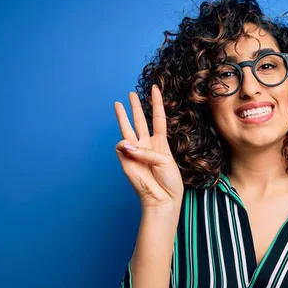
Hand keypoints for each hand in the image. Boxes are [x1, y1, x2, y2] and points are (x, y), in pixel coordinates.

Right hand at [114, 85, 183, 209]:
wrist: (162, 198)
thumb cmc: (169, 181)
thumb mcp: (164, 161)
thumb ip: (145, 151)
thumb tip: (125, 145)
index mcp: (161, 143)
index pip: (158, 118)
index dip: (156, 103)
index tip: (155, 89)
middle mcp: (147, 144)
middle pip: (140, 121)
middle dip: (136, 107)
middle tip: (131, 93)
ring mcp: (136, 151)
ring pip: (128, 129)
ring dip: (123, 116)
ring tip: (118, 103)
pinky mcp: (126, 160)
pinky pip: (122, 147)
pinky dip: (125, 145)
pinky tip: (128, 147)